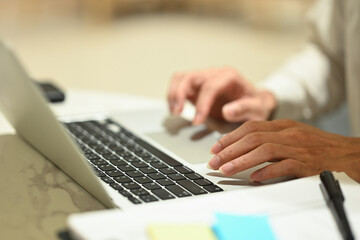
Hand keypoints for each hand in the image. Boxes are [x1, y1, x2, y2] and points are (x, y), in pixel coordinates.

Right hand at [167, 67, 276, 124]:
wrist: (254, 101)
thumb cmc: (255, 105)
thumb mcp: (257, 109)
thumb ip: (244, 109)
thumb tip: (227, 111)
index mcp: (229, 76)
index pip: (210, 86)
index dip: (201, 104)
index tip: (197, 121)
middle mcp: (214, 73)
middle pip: (190, 77)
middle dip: (180, 93)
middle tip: (177, 112)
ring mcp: (204, 78)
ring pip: (181, 77)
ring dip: (174, 93)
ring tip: (174, 111)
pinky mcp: (197, 85)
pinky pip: (180, 84)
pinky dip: (173, 95)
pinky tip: (175, 108)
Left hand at [208, 119, 359, 182]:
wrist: (344, 152)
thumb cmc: (314, 143)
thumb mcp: (290, 132)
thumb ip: (267, 136)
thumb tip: (240, 145)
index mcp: (282, 125)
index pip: (250, 127)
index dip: (229, 137)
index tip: (215, 148)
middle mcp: (288, 133)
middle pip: (252, 138)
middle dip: (229, 150)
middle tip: (214, 161)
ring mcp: (297, 147)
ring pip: (264, 150)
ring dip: (242, 160)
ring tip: (226, 169)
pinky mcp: (306, 163)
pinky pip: (284, 166)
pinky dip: (267, 171)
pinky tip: (254, 177)